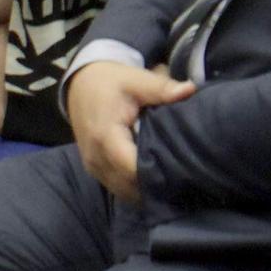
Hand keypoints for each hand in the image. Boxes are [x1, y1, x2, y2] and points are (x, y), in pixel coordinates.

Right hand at [64, 60, 193, 202]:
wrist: (81, 85)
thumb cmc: (110, 82)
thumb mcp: (135, 79)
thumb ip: (161, 88)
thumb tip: (190, 90)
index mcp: (105, 136)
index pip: (132, 169)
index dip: (156, 172)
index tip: (181, 169)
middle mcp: (96, 157)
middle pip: (129, 185)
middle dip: (154, 184)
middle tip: (182, 178)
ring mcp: (92, 166)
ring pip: (122, 191)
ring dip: (144, 189)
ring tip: (170, 180)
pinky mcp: (93, 169)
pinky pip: (116, 187)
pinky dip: (133, 187)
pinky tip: (152, 179)